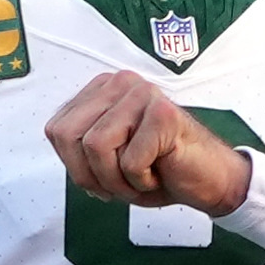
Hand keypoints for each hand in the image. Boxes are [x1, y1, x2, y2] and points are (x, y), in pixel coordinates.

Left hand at [46, 69, 252, 213]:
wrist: (207, 180)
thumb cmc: (159, 169)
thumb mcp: (104, 158)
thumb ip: (77, 144)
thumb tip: (58, 136)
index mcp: (102, 89)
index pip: (57, 130)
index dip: (74, 166)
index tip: (104, 175)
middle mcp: (121, 83)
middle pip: (69, 137)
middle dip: (90, 174)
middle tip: (121, 182)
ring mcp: (143, 94)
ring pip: (96, 147)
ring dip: (116, 180)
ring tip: (140, 177)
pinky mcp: (163, 113)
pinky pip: (129, 161)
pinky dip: (141, 181)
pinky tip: (159, 171)